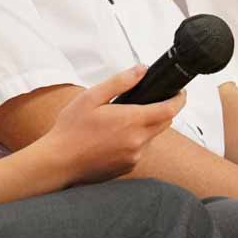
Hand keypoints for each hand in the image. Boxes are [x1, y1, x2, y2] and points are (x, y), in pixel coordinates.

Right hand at [42, 66, 185, 185]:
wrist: (58, 162)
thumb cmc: (70, 130)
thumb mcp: (91, 97)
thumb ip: (120, 82)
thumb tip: (141, 70)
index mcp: (132, 121)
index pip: (169, 109)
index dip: (179, 99)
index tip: (179, 92)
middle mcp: (138, 141)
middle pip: (165, 123)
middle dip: (163, 110)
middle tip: (148, 101)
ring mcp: (134, 157)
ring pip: (152, 137)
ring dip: (147, 126)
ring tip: (121, 120)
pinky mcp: (128, 167)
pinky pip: (140, 150)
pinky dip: (135, 141)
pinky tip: (113, 137)